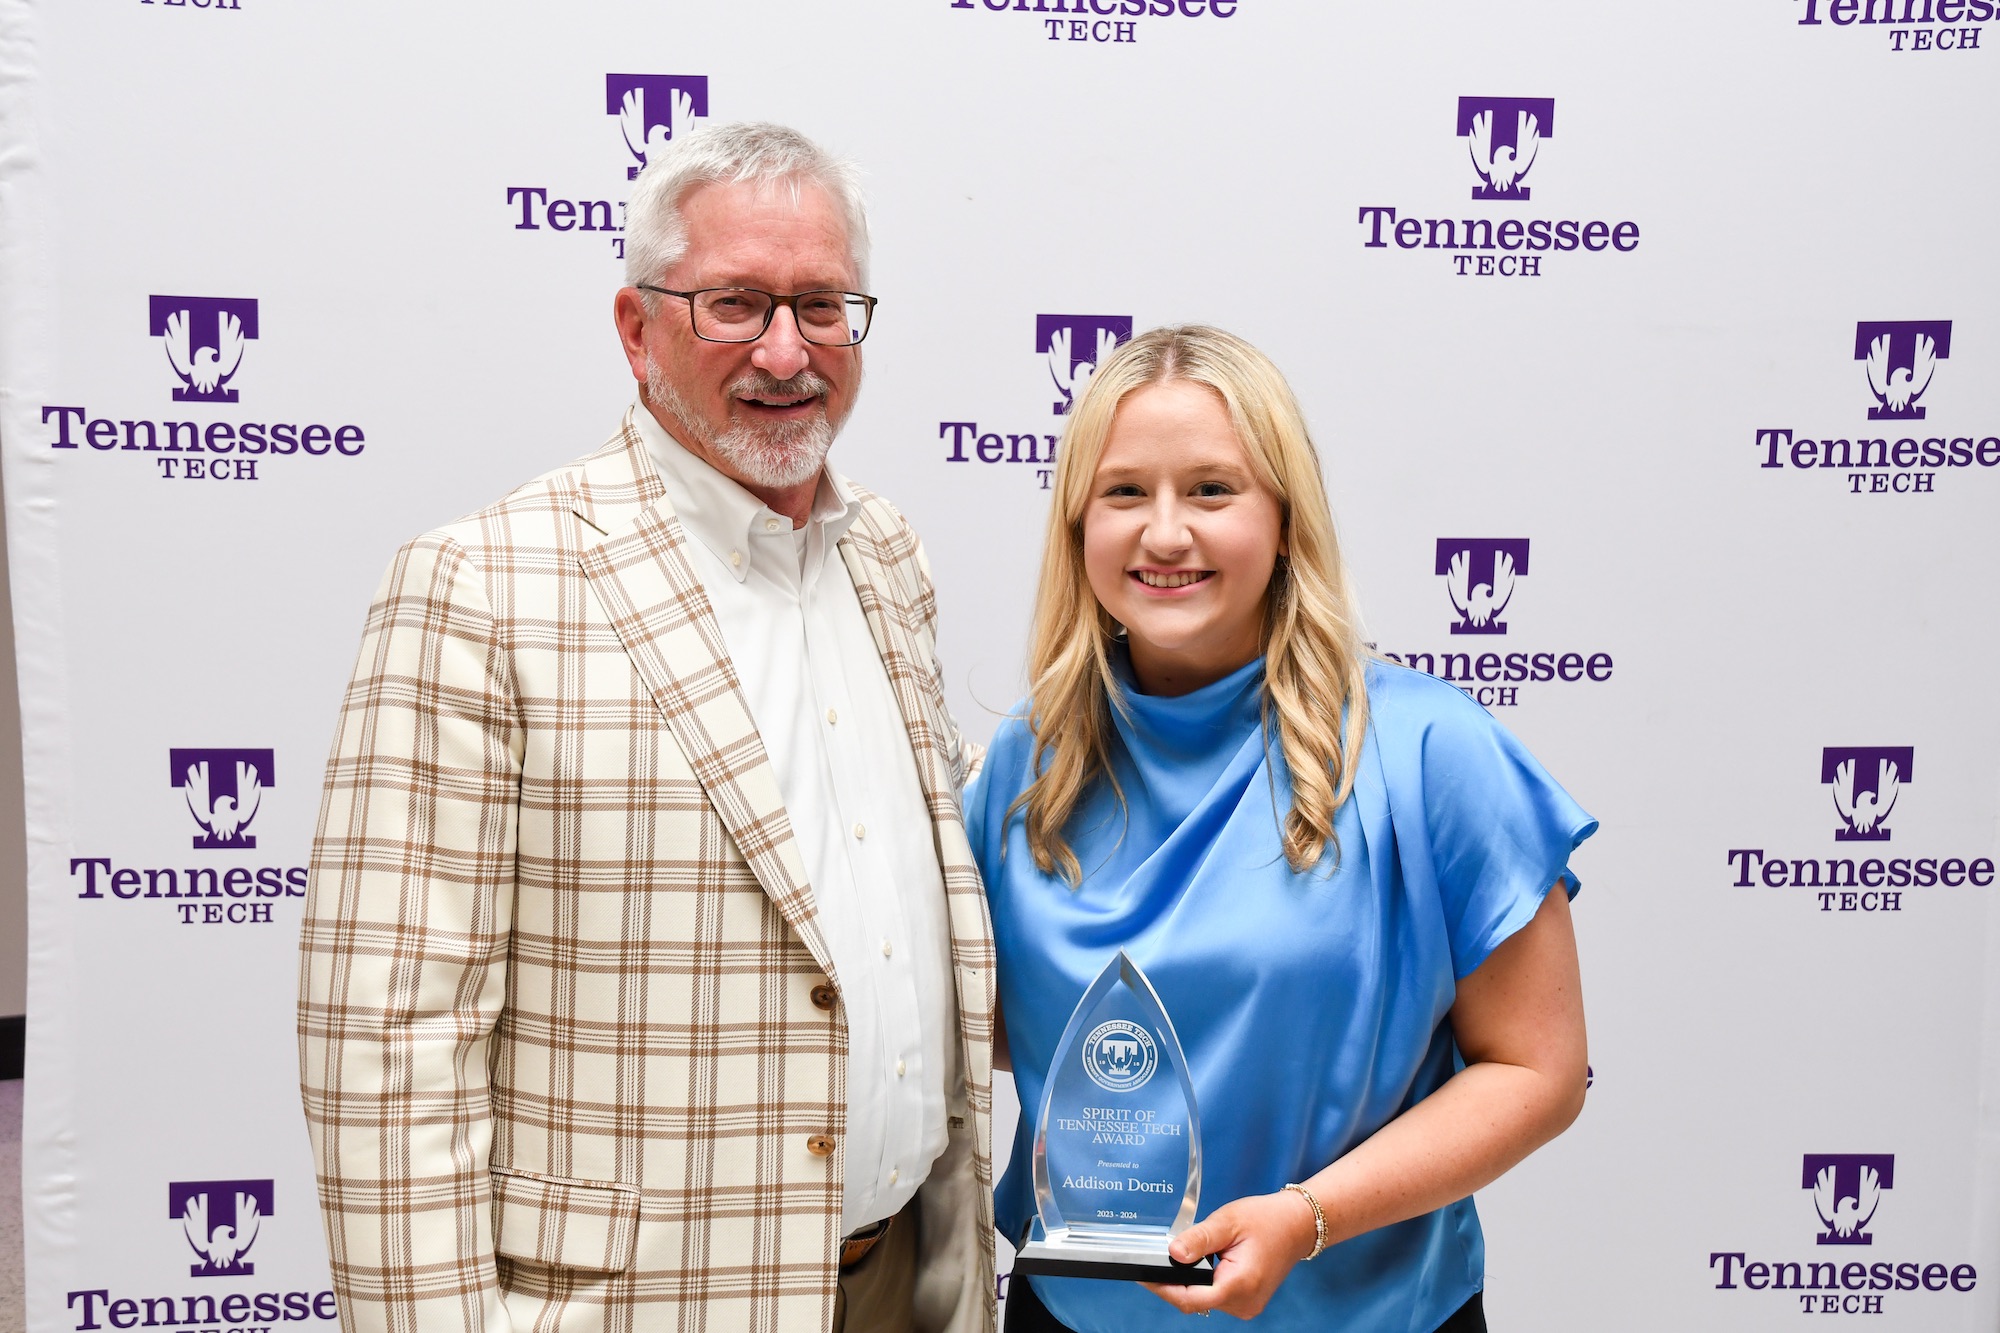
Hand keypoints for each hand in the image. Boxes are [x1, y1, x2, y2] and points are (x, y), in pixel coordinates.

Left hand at [1142, 1190, 1316, 1319]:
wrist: (1297, 1225)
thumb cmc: (1268, 1220)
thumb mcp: (1228, 1221)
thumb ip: (1198, 1239)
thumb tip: (1173, 1253)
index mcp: (1240, 1285)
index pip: (1190, 1298)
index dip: (1163, 1288)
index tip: (1144, 1275)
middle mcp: (1244, 1303)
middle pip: (1194, 1301)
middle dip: (1174, 1282)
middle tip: (1158, 1259)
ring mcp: (1247, 1306)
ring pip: (1204, 1301)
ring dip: (1190, 1283)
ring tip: (1186, 1257)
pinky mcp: (1246, 1302)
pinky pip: (1216, 1298)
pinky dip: (1204, 1284)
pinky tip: (1203, 1266)